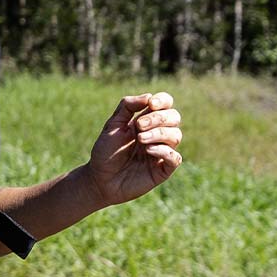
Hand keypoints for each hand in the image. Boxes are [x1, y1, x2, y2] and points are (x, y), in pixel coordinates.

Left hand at [85, 91, 182, 207]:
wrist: (100, 179)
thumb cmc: (106, 151)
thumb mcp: (113, 125)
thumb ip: (128, 107)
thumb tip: (149, 97)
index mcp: (147, 120)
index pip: (166, 104)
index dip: (163, 100)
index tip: (151, 104)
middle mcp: (158, 134)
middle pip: (174, 117)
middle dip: (158, 118)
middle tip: (139, 126)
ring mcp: (161, 152)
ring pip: (176, 136)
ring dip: (159, 133)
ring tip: (140, 139)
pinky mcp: (162, 170)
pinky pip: (175, 158)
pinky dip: (164, 151)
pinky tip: (148, 150)